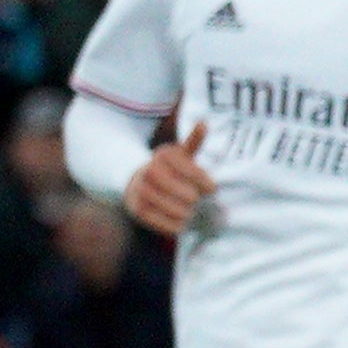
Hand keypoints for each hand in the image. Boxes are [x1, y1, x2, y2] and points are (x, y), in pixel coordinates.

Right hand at [124, 119, 214, 235]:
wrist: (136, 181)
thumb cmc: (169, 168)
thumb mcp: (181, 153)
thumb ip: (194, 140)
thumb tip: (204, 122)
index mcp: (164, 155)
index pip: (195, 174)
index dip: (207, 185)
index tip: (211, 189)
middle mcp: (150, 171)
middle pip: (189, 196)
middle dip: (196, 199)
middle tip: (195, 199)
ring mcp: (142, 191)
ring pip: (181, 212)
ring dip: (189, 213)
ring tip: (188, 209)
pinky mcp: (138, 210)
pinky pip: (168, 225)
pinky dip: (178, 225)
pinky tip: (178, 218)